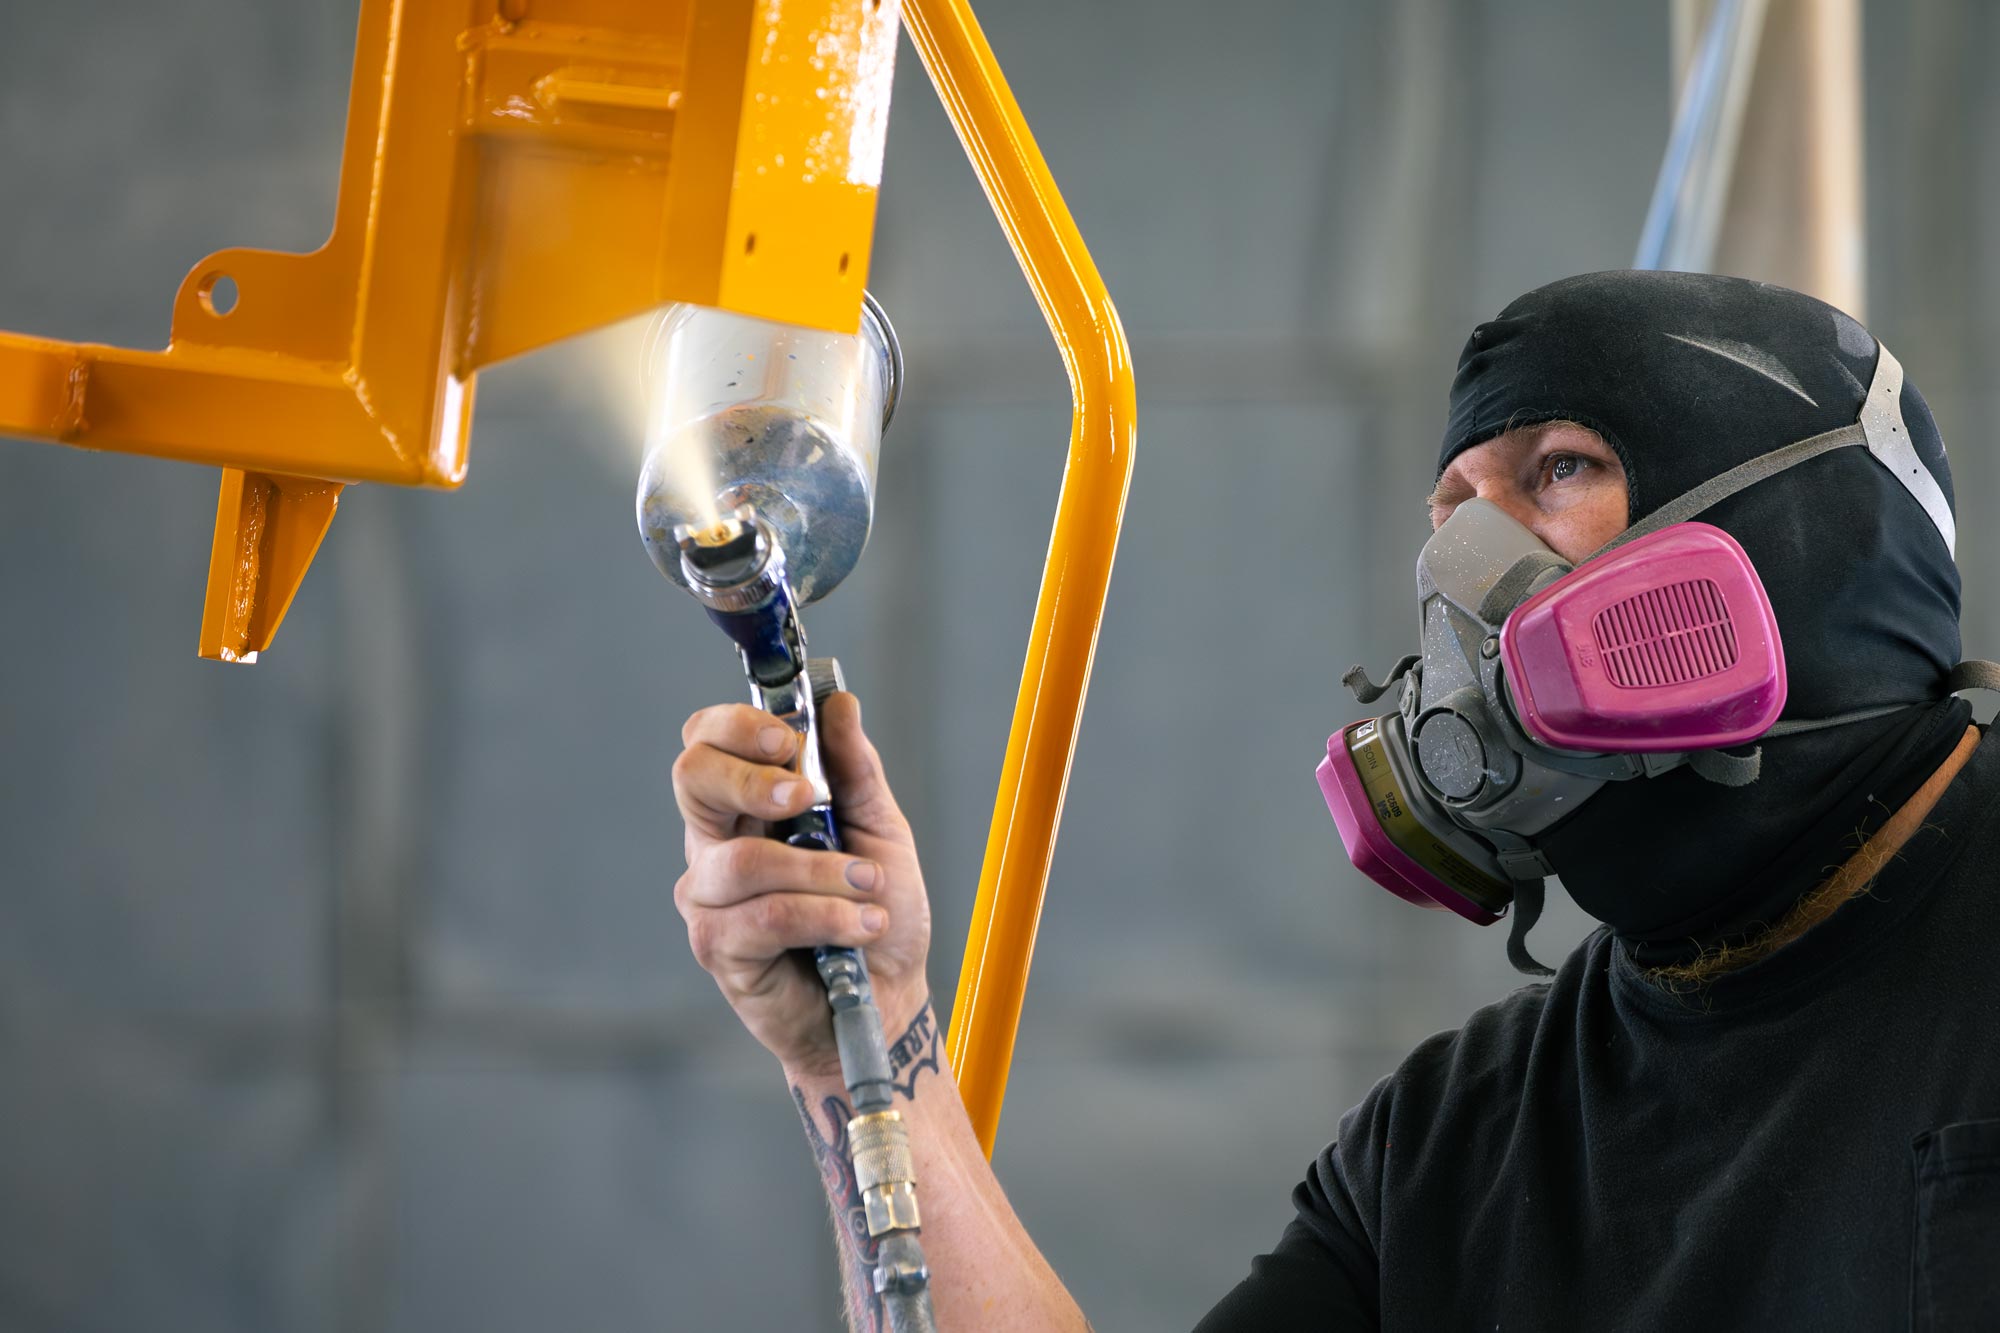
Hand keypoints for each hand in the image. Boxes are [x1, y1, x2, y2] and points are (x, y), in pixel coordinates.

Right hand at [672, 693, 932, 1075]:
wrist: (889, 995)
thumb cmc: (878, 909)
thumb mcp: (881, 829)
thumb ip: (855, 769)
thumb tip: (841, 702)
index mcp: (746, 802)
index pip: (707, 741)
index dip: (738, 727)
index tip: (789, 740)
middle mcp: (715, 842)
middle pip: (692, 778)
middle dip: (752, 779)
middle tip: (809, 798)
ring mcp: (709, 898)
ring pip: (744, 861)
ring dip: (821, 872)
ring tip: (870, 888)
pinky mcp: (719, 948)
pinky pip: (766, 917)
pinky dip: (826, 916)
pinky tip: (862, 926)